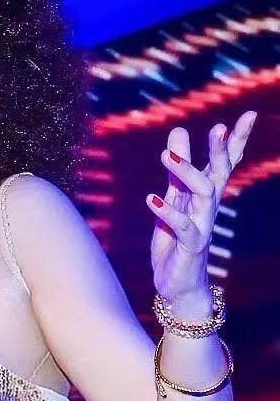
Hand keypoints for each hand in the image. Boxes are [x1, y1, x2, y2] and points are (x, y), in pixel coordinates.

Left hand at [147, 111, 256, 304]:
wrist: (178, 284)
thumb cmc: (176, 239)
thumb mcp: (174, 197)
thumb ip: (177, 168)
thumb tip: (179, 129)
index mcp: (206, 194)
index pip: (225, 163)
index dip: (237, 141)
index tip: (249, 116)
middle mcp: (208, 207)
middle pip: (220, 174)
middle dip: (220, 151)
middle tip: (217, 128)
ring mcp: (202, 225)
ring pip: (203, 195)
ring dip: (186, 173)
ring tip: (164, 156)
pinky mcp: (190, 245)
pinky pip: (183, 226)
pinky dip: (168, 212)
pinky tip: (151, 198)